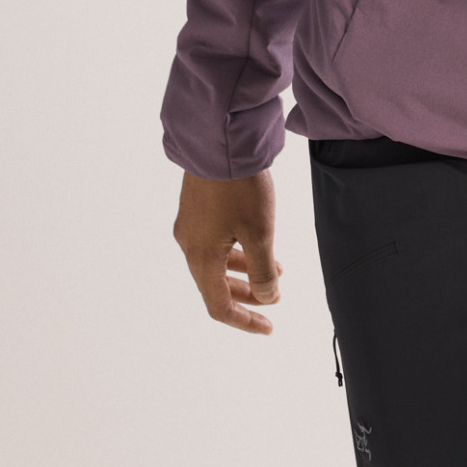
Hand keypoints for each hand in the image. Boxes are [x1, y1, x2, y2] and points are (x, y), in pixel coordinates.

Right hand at [173, 169, 283, 332]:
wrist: (218, 140)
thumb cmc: (238, 187)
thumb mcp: (259, 232)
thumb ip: (263, 271)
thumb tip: (268, 297)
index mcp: (200, 258)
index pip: (218, 306)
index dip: (244, 321)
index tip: (268, 326)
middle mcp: (190, 244)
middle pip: (216, 285)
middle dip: (247, 296)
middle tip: (273, 299)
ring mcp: (191, 224)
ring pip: (217, 261)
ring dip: (245, 270)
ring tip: (276, 269)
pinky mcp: (197, 206)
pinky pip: (215, 240)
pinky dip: (238, 249)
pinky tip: (258, 240)